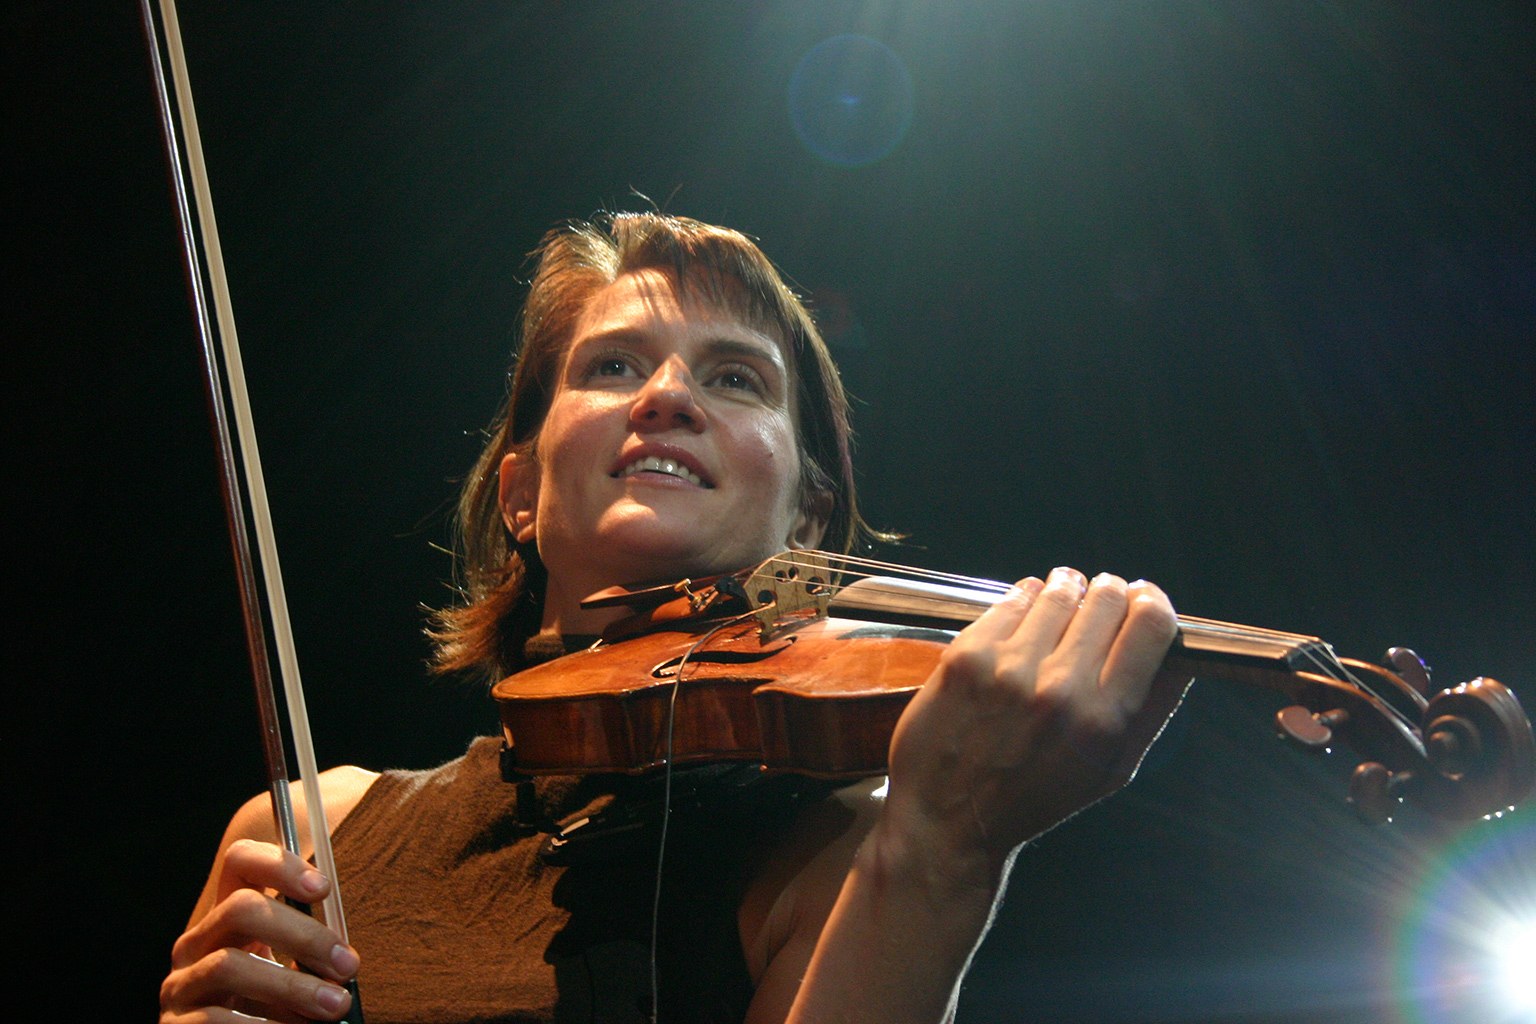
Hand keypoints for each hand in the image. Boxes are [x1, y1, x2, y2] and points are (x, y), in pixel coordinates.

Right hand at [159, 838, 358, 1022]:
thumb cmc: (267, 1007)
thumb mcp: (287, 972)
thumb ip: (308, 956)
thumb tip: (347, 961)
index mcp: (227, 918)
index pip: (240, 862)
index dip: (279, 865)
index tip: (323, 889)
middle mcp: (195, 944)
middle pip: (240, 908)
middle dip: (301, 934)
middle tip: (346, 964)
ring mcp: (180, 984)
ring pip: (227, 966)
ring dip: (289, 986)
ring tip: (334, 1005)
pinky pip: (213, 1020)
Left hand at [881, 567, 1186, 880]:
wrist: (951, 818)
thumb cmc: (1035, 796)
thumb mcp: (1111, 770)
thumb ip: (1153, 709)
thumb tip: (1184, 653)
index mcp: (1105, 720)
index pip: (1151, 624)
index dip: (1154, 603)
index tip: (1146, 600)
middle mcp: (1060, 690)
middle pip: (1107, 597)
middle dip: (1110, 592)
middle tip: (1102, 599)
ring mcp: (1010, 669)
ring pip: (1059, 590)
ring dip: (1067, 589)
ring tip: (1063, 601)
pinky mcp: (968, 656)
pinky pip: (1013, 598)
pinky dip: (1025, 599)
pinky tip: (1025, 616)